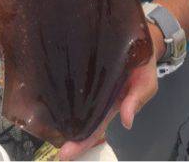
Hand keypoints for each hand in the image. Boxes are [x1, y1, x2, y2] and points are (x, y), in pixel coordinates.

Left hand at [58, 26, 158, 160]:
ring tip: (42, 123)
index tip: (66, 153)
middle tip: (56, 150)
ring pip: (73, 101)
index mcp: (112, 104)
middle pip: (81, 119)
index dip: (83, 142)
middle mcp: (98, 96)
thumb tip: (126, 121)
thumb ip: (137, 100)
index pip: (96, 127)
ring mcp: (89, 82)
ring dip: (60, 112)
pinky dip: (60, 87)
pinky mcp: (84, 66)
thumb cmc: (143, 63)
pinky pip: (72, 79)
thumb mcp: (146, 82)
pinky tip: (46, 92)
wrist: (140, 38)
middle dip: (70, 136)